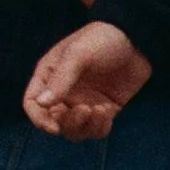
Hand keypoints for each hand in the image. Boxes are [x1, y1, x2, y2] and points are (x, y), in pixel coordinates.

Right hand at [24, 21, 150, 140]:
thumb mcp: (78, 54)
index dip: (39, 119)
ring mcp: (84, 101)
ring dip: (86, 127)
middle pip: (55, 121)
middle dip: (69, 123)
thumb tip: (40, 103)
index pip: (33, 104)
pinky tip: (108, 111)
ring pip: (76, 130)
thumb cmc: (101, 40)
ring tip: (101, 110)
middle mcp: (63, 92)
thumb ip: (60, 79)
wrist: (136, 39)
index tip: (54, 128)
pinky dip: (101, 127)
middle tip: (85, 109)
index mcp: (49, 76)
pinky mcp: (104, 109)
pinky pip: (96, 129)